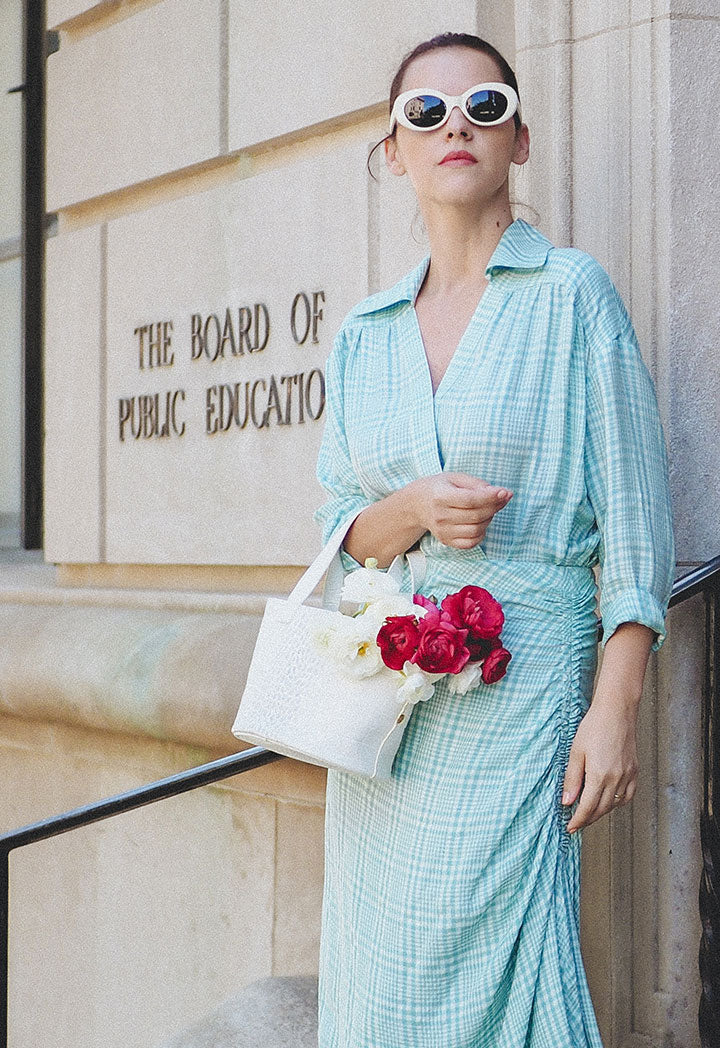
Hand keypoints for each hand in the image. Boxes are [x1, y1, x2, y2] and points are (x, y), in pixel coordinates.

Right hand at [413, 472, 512, 549]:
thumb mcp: (455, 478)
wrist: (416, 504)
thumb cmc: (440, 488)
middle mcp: (440, 516)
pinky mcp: (446, 541)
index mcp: (440, 496)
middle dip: (494, 507)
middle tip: (502, 498)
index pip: (470, 500)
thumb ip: (477, 484)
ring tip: (488, 509)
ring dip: (489, 519)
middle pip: (476, 516)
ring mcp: (442, 531)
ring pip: (476, 530)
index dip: (490, 497)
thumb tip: (501, 494)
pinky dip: (481, 533)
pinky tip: (480, 522)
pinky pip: (471, 542)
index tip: (505, 492)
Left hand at [562, 694, 638, 833]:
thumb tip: (567, 802)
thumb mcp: (576, 752)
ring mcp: (628, 775)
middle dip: (588, 819)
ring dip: (602, 812)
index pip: (588, 807)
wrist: (616, 711)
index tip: (570, 828)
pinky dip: (618, 802)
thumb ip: (572, 779)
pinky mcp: (634, 770)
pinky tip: (609, 800)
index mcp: (600, 775)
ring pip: (615, 804)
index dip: (578, 820)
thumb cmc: (594, 727)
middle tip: (577, 823)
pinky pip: (628, 795)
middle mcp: (617, 779)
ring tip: (589, 813)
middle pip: (602, 809)